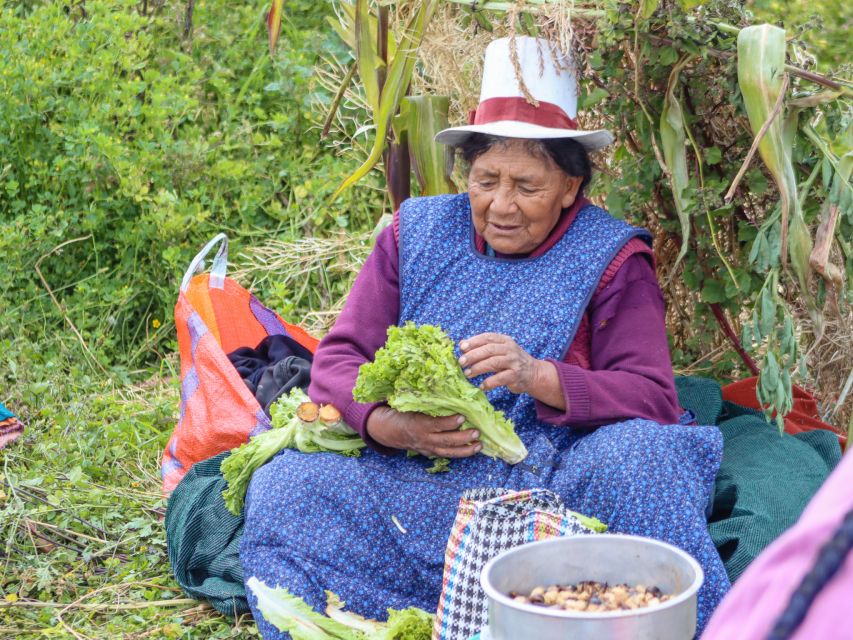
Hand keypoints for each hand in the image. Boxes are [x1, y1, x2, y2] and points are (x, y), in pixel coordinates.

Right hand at [365, 406, 481, 457]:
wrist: (390, 431)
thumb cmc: (403, 412)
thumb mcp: (410, 404)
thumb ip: (426, 399)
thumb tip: (442, 384)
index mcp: (418, 424)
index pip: (436, 425)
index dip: (449, 422)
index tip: (462, 416)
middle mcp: (424, 439)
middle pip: (445, 441)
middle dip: (462, 438)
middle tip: (477, 432)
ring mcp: (428, 448)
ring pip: (448, 451)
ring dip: (465, 449)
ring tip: (479, 444)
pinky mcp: (431, 452)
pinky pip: (447, 455)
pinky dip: (460, 453)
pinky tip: (472, 449)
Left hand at [458, 333, 565, 409]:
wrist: (533, 373)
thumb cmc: (510, 361)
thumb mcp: (499, 351)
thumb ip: (482, 347)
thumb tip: (462, 344)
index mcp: (504, 340)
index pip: (487, 337)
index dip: (474, 341)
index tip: (462, 347)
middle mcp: (510, 349)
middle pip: (489, 349)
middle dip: (473, 355)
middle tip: (461, 362)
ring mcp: (514, 362)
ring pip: (494, 362)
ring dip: (478, 368)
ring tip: (467, 374)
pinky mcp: (516, 376)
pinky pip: (501, 378)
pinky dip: (489, 382)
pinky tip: (481, 386)